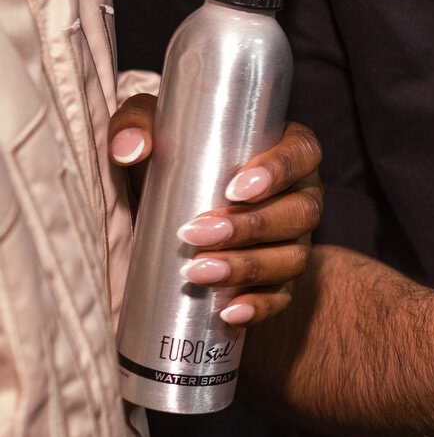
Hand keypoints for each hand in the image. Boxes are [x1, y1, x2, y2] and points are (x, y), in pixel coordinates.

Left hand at [109, 94, 323, 325]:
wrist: (170, 209)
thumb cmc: (172, 157)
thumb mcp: (153, 128)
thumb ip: (136, 123)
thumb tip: (129, 150)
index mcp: (286, 150)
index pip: (302, 153)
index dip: (279, 170)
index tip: (235, 188)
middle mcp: (300, 195)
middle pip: (298, 211)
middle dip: (249, 227)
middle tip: (196, 234)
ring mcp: (295, 240)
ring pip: (292, 257)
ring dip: (247, 268)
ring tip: (198, 273)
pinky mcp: (280, 278)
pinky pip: (282, 297)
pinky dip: (259, 307)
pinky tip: (229, 313)